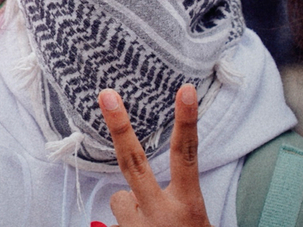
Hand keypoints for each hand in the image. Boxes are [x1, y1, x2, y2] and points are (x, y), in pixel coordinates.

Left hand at [98, 85, 212, 226]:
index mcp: (188, 208)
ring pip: (119, 198)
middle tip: (106, 94)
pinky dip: (126, 224)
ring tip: (148, 226)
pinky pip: (113, 222)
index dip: (186, 122)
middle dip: (119, 126)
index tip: (186, 89)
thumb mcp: (196, 221)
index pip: (186, 157)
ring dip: (131, 207)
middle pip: (134, 162)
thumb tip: (140, 191)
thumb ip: (178, 202)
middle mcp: (161, 215)